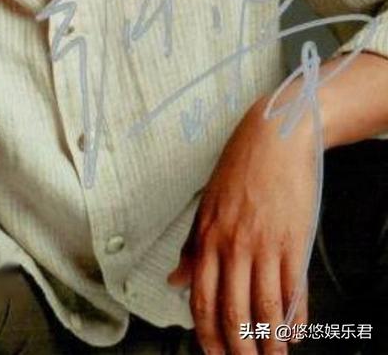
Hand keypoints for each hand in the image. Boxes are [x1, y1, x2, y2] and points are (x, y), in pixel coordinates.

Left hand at [168, 99, 315, 354]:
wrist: (275, 137)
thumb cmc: (241, 167)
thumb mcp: (208, 204)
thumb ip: (193, 246)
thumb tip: (174, 280)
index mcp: (208, 236)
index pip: (201, 298)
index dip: (207, 334)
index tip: (214, 354)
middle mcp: (233, 245)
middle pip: (232, 311)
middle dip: (238, 348)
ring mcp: (265, 245)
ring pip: (264, 309)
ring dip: (269, 343)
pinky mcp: (294, 243)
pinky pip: (293, 291)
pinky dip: (294, 319)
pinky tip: (294, 332)